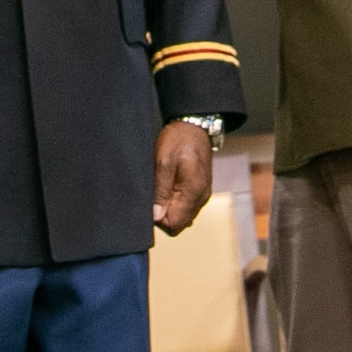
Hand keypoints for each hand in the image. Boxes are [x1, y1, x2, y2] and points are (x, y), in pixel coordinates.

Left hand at [152, 119, 213, 235]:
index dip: (158, 219)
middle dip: (162, 214)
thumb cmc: (178, 140)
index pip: (174, 225)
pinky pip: (185, 206)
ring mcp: (202, 195)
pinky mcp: (199, 190)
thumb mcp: (164, 161)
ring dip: (168, 207)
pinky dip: (174, 201)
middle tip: (153, 192)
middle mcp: (201, 198)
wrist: (194, 126)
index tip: (150, 201)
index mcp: (193, 193)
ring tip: (160, 186)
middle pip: (178, 224)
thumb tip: (156, 217)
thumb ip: (160, 190)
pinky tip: (167, 185)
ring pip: (182, 216)